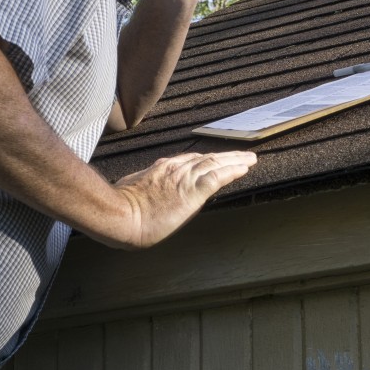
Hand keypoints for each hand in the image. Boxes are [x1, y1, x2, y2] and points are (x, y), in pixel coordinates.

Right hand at [109, 149, 255, 248]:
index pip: (190, 160)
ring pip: (217, 163)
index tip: (216, 160)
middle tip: (242, 154)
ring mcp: (185, 178)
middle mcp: (176, 168)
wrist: (120, 215)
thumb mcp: (131, 189)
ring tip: (250, 158)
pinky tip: (245, 168)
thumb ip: (144, 186)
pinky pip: (219, 177)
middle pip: (207, 158)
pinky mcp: (192, 192)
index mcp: (162, 168)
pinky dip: (233, 170)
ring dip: (236, 160)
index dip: (206, 160)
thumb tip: (143, 191)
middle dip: (226, 156)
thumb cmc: (119, 208)